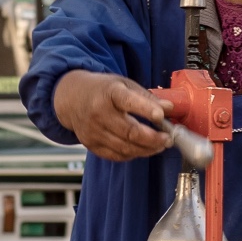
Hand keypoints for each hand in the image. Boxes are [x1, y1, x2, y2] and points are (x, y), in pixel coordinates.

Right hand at [53, 69, 172, 162]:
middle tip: (168, 139)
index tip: (161, 116)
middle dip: (153, 138)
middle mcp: (99, 113)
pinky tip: (142, 149)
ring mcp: (93, 131)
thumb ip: (147, 97)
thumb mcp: (124, 84)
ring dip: (146, 149)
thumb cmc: (102, 90)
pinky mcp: (91, 144)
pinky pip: (116, 155)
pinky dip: (133, 154)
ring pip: (125, 147)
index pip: (128, 101)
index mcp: (109, 93)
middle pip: (129, 131)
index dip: (145, 109)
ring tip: (159, 145)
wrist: (72, 98)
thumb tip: (169, 108)